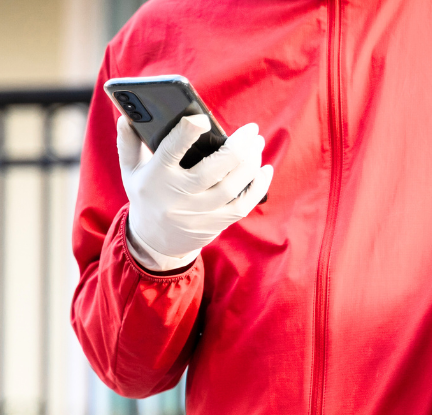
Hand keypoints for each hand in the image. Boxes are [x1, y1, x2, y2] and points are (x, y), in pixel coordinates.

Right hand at [116, 114, 273, 270]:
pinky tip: (265, 169)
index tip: (202, 118)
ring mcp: (201, 211)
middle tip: (252, 129)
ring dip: (250, 163)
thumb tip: (126, 117)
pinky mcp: (218, 222)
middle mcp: (181, 196)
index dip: (186, 133)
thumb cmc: (146, 194)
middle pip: (214, 169)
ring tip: (257, 144)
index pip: (171, 151)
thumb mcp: (131, 170)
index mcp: (157, 177)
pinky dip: (258, 187)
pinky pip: (244, 204)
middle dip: (238, 147)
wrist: (157, 239)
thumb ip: (129, 142)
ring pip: (233, 186)